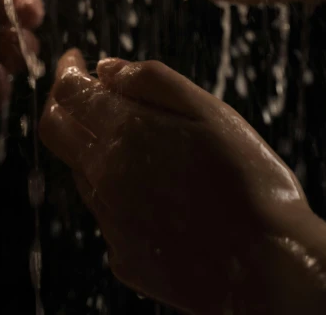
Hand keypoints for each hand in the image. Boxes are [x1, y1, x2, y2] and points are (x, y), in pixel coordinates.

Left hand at [40, 50, 308, 313]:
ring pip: (82, 171)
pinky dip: (119, 190)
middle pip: (57, 131)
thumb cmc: (250, 180)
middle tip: (82, 88)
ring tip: (137, 139)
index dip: (66, 70)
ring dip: (92, 145)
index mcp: (125, 134)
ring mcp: (111, 222)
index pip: (68, 93)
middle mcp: (105, 178)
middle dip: (62, 102)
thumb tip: (106, 68)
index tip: (75, 58)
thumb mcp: (210, 112)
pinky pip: (108, 213)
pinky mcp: (124, 257)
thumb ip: (153, 82)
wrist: (269, 268)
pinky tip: (160, 192)